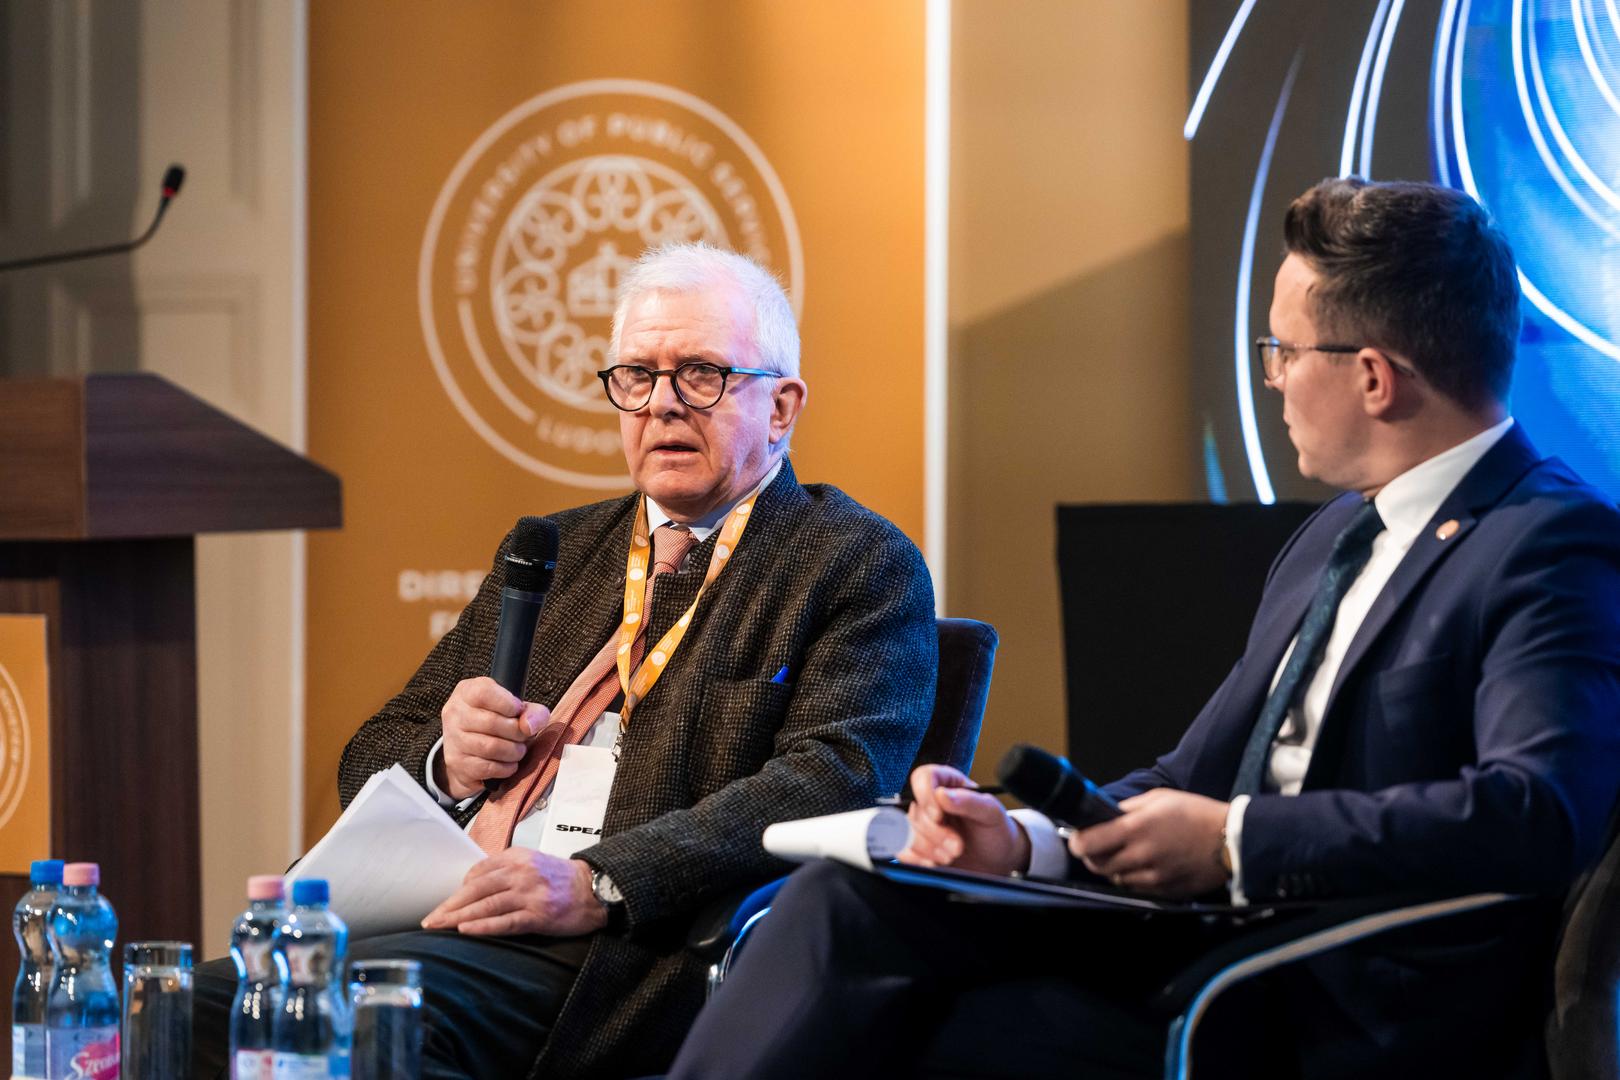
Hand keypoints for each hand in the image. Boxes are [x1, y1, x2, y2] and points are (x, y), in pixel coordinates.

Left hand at [420, 849, 607, 936]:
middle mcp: (520, 873)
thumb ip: (506, 870)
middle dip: (449, 905)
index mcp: (517, 857)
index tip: (448, 903)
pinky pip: (505, 921)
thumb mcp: (533, 863)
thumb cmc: (562, 878)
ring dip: (458, 917)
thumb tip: (475, 884)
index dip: (459, 889)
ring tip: (439, 927)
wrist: (595, 889)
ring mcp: (529, 894)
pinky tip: (466, 930)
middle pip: (476, 888)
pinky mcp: (538, 915)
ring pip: (486, 905)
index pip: (478, 872)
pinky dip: (483, 926)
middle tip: (430, 919)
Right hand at [437, 677, 549, 798]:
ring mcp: (453, 739)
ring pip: (490, 747)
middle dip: (517, 732)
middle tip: (523, 736)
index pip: (485, 693)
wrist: (472, 749)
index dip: (508, 704)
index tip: (518, 711)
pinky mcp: (456, 763)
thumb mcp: (517, 709)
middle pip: (491, 722)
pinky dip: (505, 768)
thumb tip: (529, 726)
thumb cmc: (498, 722)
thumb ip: (532, 712)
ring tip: (518, 750)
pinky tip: (508, 763)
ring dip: (513, 752)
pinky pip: (487, 768)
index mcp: (468, 691)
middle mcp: (455, 713)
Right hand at [896, 764, 1029, 876]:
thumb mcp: (991, 813)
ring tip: (952, 856)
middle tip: (958, 846)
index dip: (925, 796)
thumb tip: (942, 794)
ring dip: (928, 848)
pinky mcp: (917, 847)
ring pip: (906, 832)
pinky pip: (903, 851)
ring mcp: (921, 825)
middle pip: (915, 811)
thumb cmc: (995, 830)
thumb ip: (969, 801)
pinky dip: (917, 859)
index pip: (923, 777)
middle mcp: (930, 802)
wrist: (997, 859)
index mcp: (947, 784)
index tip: (939, 816)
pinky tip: (935, 864)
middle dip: (935, 833)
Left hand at [1068, 788, 1230, 897]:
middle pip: (1098, 865)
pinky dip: (1132, 879)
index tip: (1077, 838)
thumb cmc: (1195, 813)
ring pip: (1115, 879)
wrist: (1231, 840)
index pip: (1089, 843)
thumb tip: (1105, 815)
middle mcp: (1141, 855)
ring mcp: (1153, 876)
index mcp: (1137, 828)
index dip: (1077, 842)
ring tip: (1124, 854)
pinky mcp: (1165, 891)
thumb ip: (1128, 808)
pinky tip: (1143, 866)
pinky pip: (1136, 889)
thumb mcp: (1159, 799)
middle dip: (1092, 856)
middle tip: (1098, 846)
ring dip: (1113, 868)